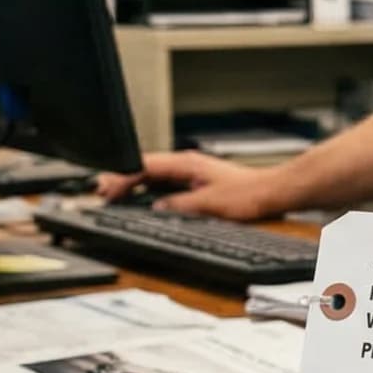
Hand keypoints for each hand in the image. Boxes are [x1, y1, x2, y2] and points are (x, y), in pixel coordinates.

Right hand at [96, 151, 287, 221]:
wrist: (271, 193)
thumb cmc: (247, 194)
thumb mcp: (208, 204)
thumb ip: (179, 206)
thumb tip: (156, 209)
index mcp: (186, 163)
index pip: (144, 165)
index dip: (121, 176)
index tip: (106, 188)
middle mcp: (186, 163)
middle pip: (145, 168)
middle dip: (121, 179)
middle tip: (101, 192)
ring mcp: (191, 171)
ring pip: (153, 175)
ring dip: (133, 183)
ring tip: (113, 195)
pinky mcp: (196, 180)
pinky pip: (164, 182)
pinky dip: (149, 189)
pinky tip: (141, 198)